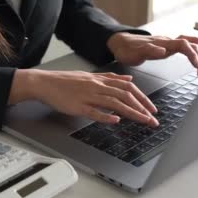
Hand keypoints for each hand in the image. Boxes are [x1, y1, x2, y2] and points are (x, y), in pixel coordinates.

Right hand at [9, 69, 158, 125]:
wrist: (45, 83)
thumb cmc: (65, 82)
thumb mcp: (90, 76)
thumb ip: (110, 78)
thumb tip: (128, 78)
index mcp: (101, 80)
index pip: (127, 87)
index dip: (142, 98)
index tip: (152, 108)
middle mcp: (97, 86)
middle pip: (125, 95)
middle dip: (142, 107)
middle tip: (153, 119)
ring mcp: (88, 96)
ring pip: (114, 103)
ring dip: (131, 112)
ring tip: (143, 121)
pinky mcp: (78, 106)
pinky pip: (94, 111)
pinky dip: (106, 116)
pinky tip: (116, 120)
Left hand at [107, 32, 197, 78]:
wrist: (120, 43)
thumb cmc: (127, 49)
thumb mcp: (135, 52)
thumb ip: (149, 51)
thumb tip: (163, 51)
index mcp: (162, 43)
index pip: (183, 45)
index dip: (192, 54)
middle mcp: (168, 42)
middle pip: (191, 46)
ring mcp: (168, 44)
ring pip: (190, 47)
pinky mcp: (167, 48)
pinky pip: (185, 47)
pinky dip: (195, 52)